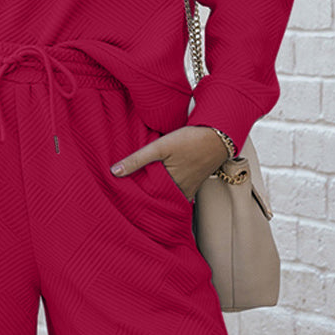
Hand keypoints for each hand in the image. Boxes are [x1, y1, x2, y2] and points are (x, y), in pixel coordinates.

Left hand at [110, 125, 229, 202]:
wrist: (219, 136)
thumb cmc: (191, 140)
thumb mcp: (160, 147)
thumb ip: (137, 159)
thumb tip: (114, 172)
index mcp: (170, 186)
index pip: (147, 198)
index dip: (134, 198)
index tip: (122, 198)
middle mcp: (181, 192)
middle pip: (158, 199)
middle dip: (145, 199)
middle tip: (129, 199)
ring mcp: (189, 189)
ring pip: (169, 196)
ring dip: (158, 195)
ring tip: (143, 192)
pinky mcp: (194, 184)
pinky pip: (179, 192)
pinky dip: (169, 191)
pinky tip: (163, 184)